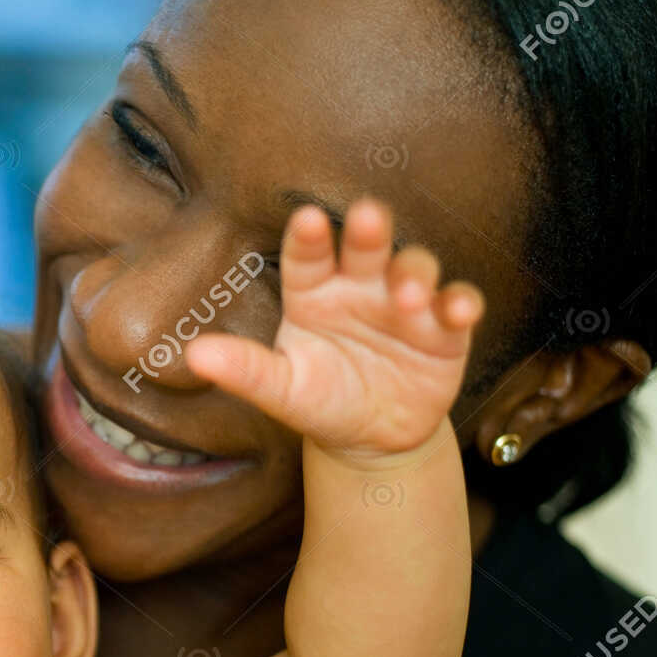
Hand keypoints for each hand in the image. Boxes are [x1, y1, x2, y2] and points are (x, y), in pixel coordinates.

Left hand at [184, 199, 483, 461]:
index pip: (307, 257)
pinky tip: (458, 309)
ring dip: (415, 274)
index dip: (309, 238)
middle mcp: (360, 287)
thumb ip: (244, 370)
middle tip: (367, 217)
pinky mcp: (445, 328)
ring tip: (408, 297)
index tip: (307, 219)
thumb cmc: (320, 401)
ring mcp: (405, 303)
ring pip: (416, 268)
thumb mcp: (281, 389)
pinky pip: (458, 305)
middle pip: (367, 247)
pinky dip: (462, 303)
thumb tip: (194, 354)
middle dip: (369, 230)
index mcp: (313, 293)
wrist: (371, 439)